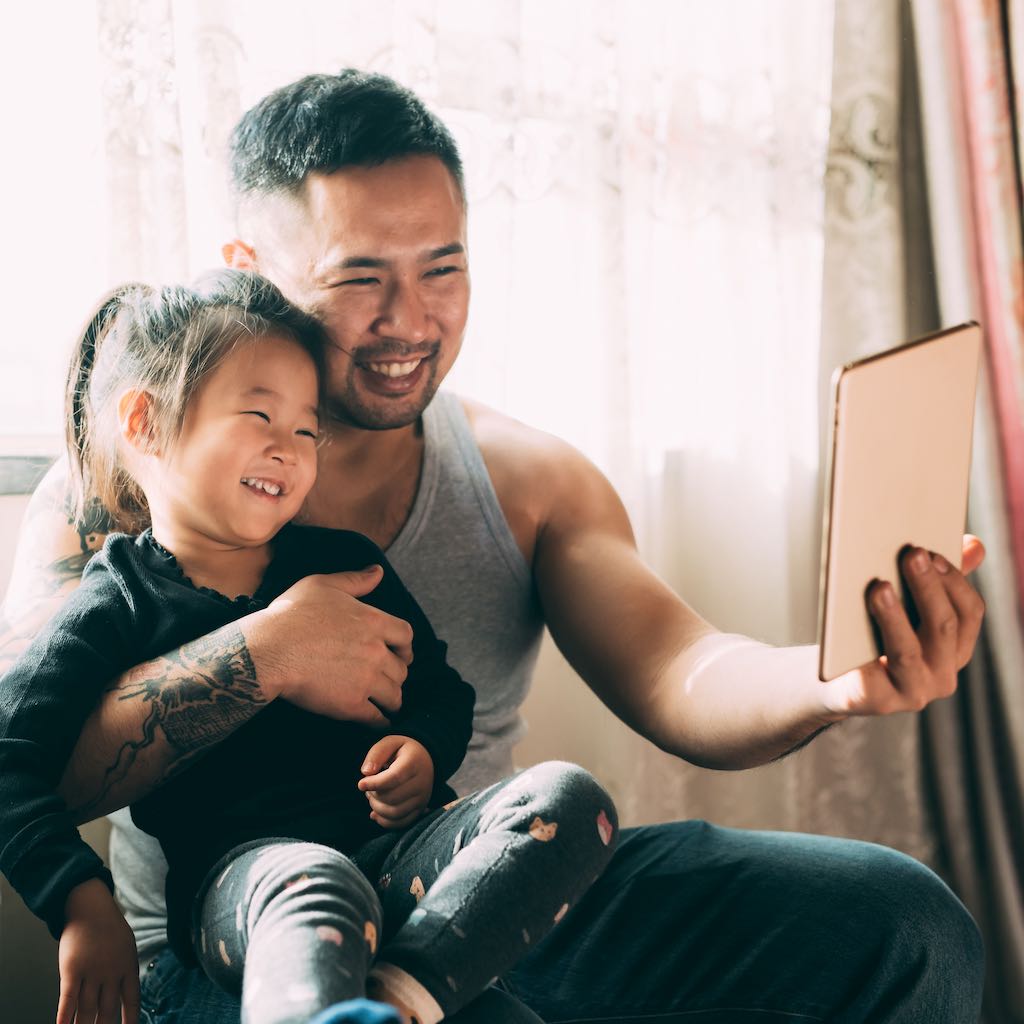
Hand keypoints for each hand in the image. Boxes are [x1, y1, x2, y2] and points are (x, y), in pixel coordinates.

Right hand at [57, 878, 139, 1023]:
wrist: (91, 907)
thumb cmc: (109, 928)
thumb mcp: (126, 947)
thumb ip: (125, 970)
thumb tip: (123, 995)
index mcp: (128, 966)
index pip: (131, 1000)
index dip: (130, 1019)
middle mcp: (111, 972)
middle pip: (107, 1011)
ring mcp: (92, 972)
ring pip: (87, 1010)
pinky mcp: (71, 970)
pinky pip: (68, 1000)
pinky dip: (65, 1018)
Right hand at [247, 566, 413, 724]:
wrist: (268, 650)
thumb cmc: (291, 614)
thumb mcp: (323, 585)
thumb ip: (355, 580)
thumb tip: (378, 572)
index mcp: (373, 621)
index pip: (406, 636)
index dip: (405, 646)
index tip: (401, 653)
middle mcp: (375, 651)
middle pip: (402, 669)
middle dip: (396, 674)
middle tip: (387, 679)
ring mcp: (365, 679)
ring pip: (394, 695)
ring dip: (391, 699)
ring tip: (384, 702)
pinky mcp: (351, 705)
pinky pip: (377, 719)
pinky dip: (380, 722)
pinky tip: (377, 722)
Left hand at [357, 735, 434, 827]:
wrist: (426, 759)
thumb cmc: (403, 751)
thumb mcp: (390, 742)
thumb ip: (377, 753)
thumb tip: (366, 772)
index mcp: (414, 763)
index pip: (393, 778)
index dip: (374, 784)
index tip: (361, 784)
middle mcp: (422, 783)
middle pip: (392, 798)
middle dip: (373, 795)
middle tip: (368, 788)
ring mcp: (422, 798)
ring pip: (395, 813)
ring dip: (377, 808)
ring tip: (373, 797)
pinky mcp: (420, 810)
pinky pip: (401, 823)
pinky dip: (385, 821)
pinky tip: (376, 812)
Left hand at [822, 536, 984, 716]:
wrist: (834, 681)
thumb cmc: (873, 635)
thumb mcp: (906, 606)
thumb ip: (936, 579)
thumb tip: (973, 544)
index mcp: (955, 648)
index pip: (969, 612)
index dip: (954, 581)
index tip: (932, 551)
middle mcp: (942, 674)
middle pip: (943, 627)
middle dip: (928, 588)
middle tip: (910, 555)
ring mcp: (913, 691)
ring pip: (907, 651)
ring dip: (895, 616)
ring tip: (879, 587)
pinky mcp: (878, 701)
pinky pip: (871, 676)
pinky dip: (863, 651)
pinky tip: (849, 625)